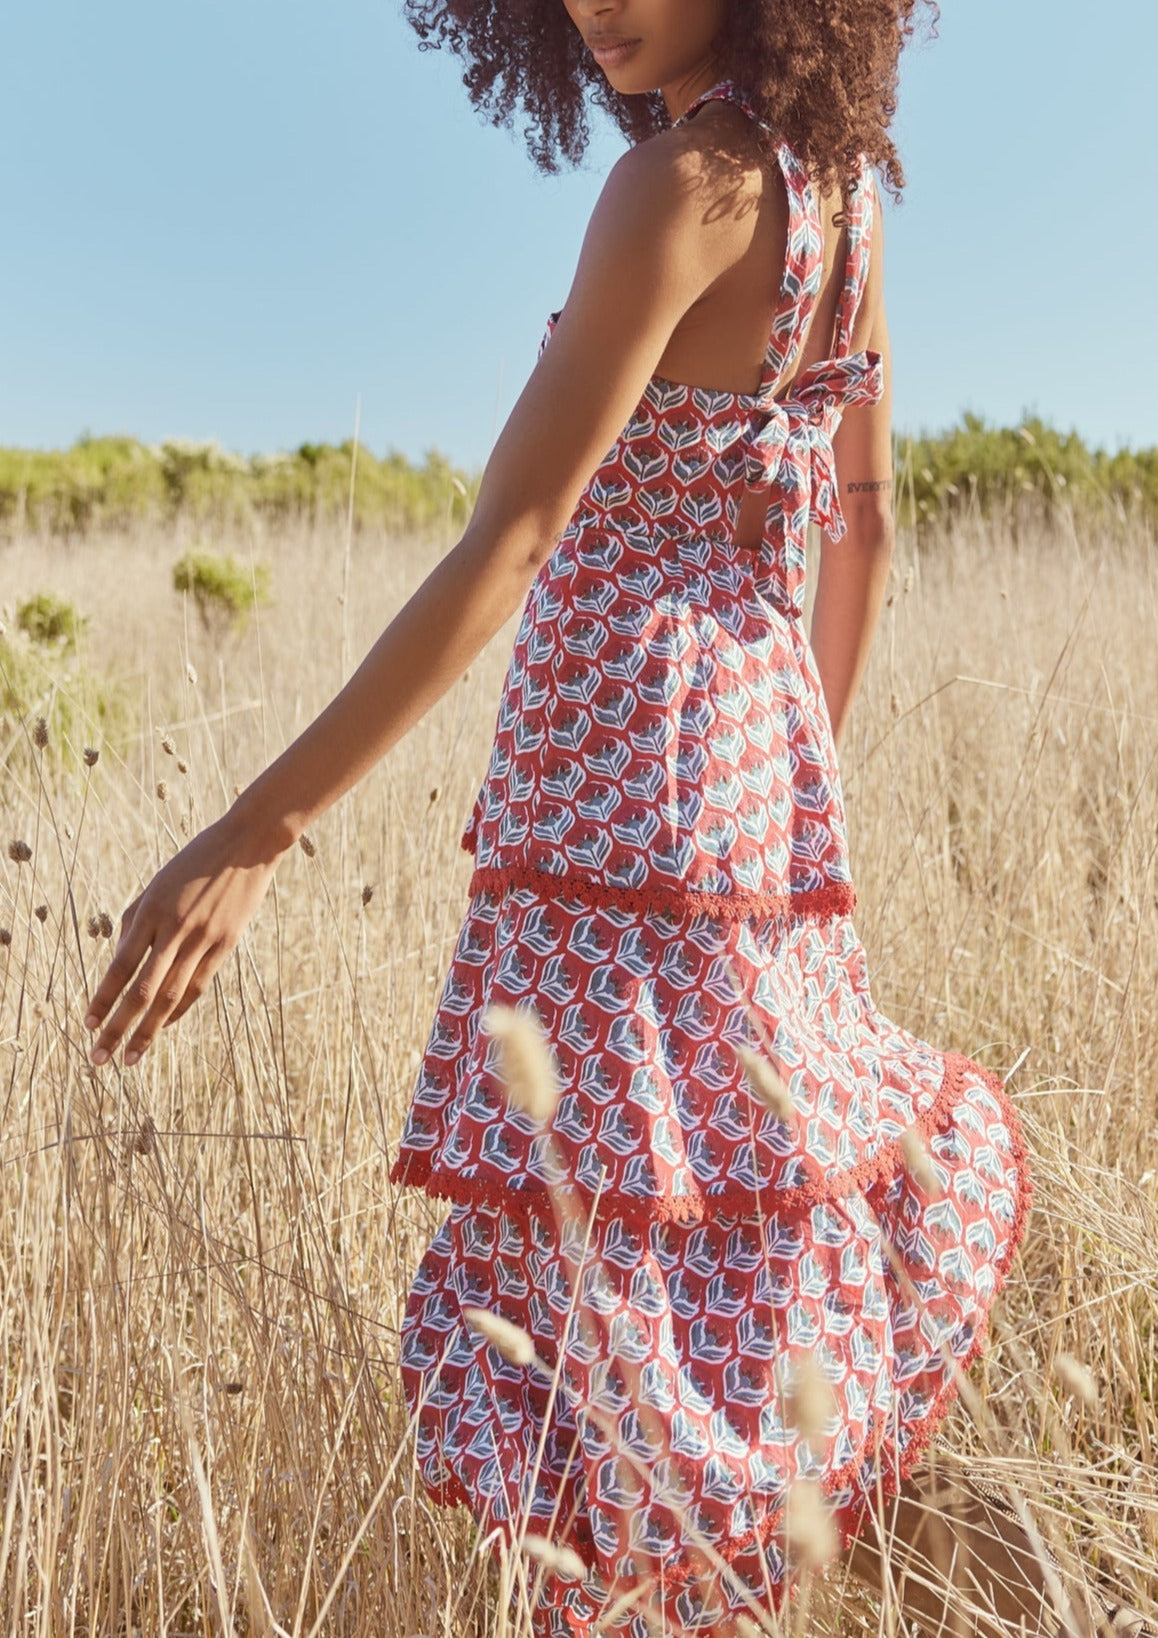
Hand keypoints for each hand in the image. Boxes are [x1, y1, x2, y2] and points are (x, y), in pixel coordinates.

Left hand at [83, 810, 281, 1066]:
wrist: (248, 844)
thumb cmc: (196, 860)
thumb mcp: (157, 882)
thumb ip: (136, 919)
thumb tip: (121, 959)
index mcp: (152, 910)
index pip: (121, 966)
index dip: (103, 998)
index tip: (88, 1024)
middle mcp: (176, 929)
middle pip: (143, 991)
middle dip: (119, 1028)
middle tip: (101, 1058)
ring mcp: (203, 939)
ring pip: (171, 996)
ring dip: (149, 1030)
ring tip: (132, 1056)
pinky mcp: (225, 944)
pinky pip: (197, 985)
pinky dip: (178, 1009)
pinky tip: (164, 1025)